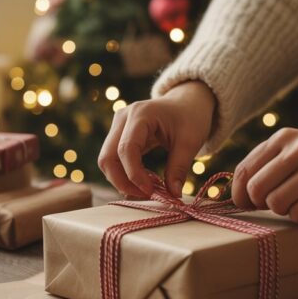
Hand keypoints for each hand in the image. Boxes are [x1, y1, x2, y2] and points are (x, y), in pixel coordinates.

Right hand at [98, 81, 215, 197]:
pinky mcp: (118, 135)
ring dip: (122, 180)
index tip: (151, 192)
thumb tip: (173, 195)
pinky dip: (125, 175)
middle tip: (146, 196)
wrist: (186, 102)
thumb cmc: (190, 118)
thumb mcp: (191, 141)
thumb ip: (179, 168)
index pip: (126, 149)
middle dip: (122, 182)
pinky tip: (144, 182)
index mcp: (141, 114)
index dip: (134, 174)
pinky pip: (113, 160)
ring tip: (148, 189)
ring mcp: (118, 126)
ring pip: (106, 161)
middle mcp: (123, 117)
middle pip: (108, 157)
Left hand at [231, 128, 297, 222]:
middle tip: (275, 204)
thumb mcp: (296, 148)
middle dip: (260, 204)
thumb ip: (268, 164)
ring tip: (296, 203)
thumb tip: (239, 195)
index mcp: (283, 138)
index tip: (247, 204)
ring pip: (277, 203)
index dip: (239, 194)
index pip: (245, 170)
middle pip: (257, 189)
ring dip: (282, 211)